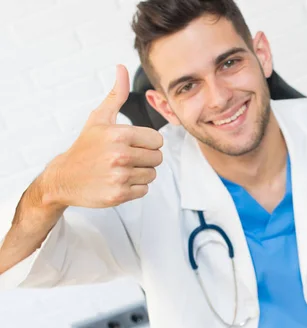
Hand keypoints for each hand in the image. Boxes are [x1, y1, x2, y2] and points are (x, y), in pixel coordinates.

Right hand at [44, 65, 163, 207]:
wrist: (64, 178)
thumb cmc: (85, 147)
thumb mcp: (99, 118)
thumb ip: (116, 94)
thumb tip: (121, 68)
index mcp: (119, 134)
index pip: (158, 140)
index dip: (147, 143)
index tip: (132, 145)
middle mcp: (120, 155)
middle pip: (157, 158)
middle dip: (145, 158)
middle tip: (126, 158)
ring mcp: (119, 176)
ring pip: (152, 174)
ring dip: (140, 173)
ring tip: (121, 169)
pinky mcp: (118, 194)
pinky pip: (144, 190)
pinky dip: (134, 188)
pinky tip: (118, 181)